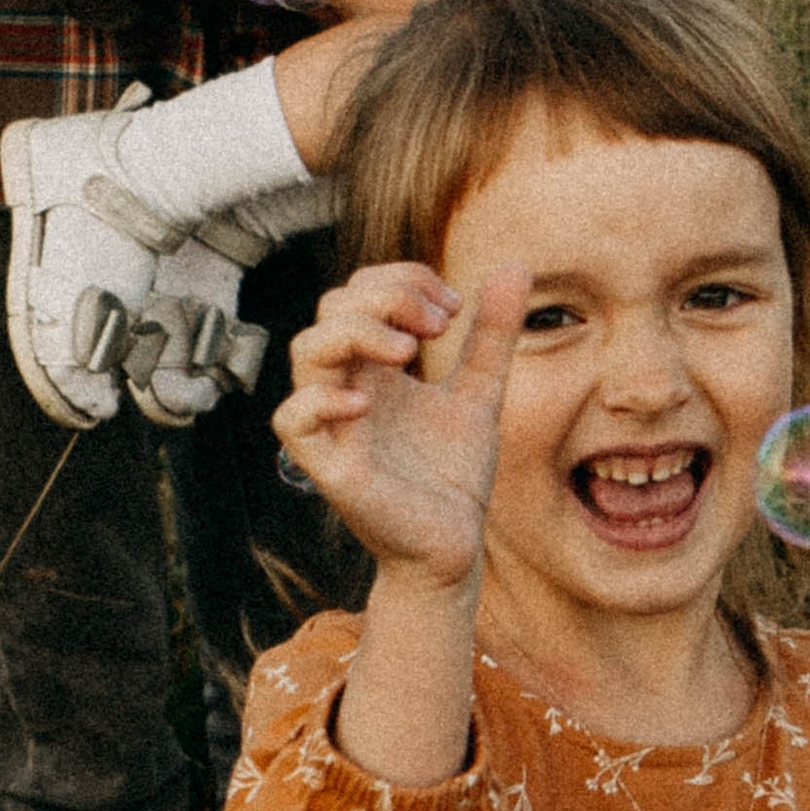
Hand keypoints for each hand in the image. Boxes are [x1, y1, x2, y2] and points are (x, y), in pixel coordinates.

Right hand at [274, 257, 524, 593]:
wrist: (454, 545)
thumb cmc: (452, 474)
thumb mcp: (480, 391)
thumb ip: (492, 333)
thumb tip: (516, 265)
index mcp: (373, 366)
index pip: (360, 291)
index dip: (402, 280)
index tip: (455, 306)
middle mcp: (347, 386)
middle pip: (332, 308)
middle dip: (387, 297)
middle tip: (440, 325)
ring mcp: (335, 424)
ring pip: (305, 351)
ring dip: (357, 333)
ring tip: (408, 351)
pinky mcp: (332, 466)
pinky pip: (293, 421)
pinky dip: (321, 399)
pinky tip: (369, 401)